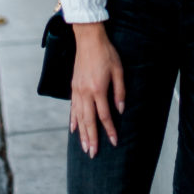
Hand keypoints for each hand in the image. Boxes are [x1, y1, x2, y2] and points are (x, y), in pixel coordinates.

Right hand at [70, 23, 124, 157]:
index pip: (104, 116)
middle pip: (89, 121)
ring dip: (82, 134)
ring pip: (79, 117)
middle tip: (93, 154)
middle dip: (92, 138)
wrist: (88, 39)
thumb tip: (120, 109)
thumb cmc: (106, 53)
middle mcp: (86, 93)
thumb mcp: (118, 70)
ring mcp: (77, 91)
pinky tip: (73, 130)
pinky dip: (73, 120)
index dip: (110, 130)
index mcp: (98, 89)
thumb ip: (120, 91)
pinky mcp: (73, 87)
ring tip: (84, 147)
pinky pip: (73, 108)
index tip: (114, 142)